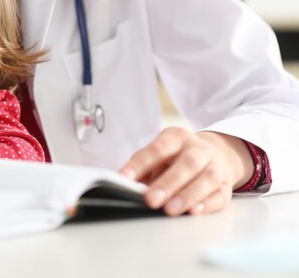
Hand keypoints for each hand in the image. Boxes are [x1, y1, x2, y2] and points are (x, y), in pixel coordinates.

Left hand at [119, 127, 252, 215]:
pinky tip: (194, 212)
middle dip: (168, 183)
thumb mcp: (159, 155)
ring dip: (187, 195)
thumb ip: (143, 169)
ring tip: (170, 210)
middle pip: (187, 164)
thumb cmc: (176, 158)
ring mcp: (215, 166)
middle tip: (150, 200)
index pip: (157, 149)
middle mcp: (198, 149)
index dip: (140, 164)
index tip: (124, 178)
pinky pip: (221, 195)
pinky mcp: (226, 185)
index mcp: (176, 138)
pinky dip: (208, 204)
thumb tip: (124, 185)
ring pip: (207, 179)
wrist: (214, 153)